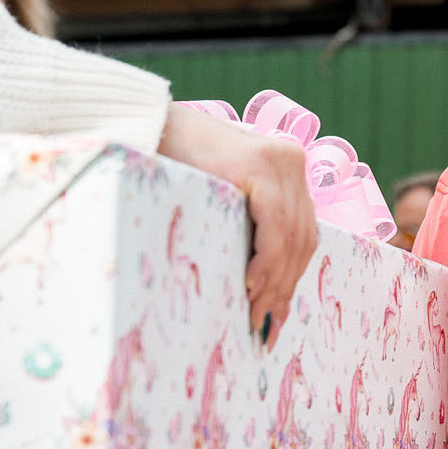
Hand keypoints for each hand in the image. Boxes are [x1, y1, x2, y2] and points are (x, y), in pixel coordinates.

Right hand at [157, 104, 318, 347]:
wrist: (144, 121)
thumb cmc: (174, 162)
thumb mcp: (224, 194)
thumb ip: (248, 222)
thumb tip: (257, 286)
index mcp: (288, 170)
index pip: (301, 234)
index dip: (291, 278)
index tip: (277, 316)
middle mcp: (291, 163)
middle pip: (303, 240)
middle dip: (284, 288)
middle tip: (266, 327)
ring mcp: (280, 161)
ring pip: (293, 237)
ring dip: (276, 282)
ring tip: (256, 315)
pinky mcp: (259, 165)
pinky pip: (274, 225)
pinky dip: (267, 259)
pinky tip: (250, 285)